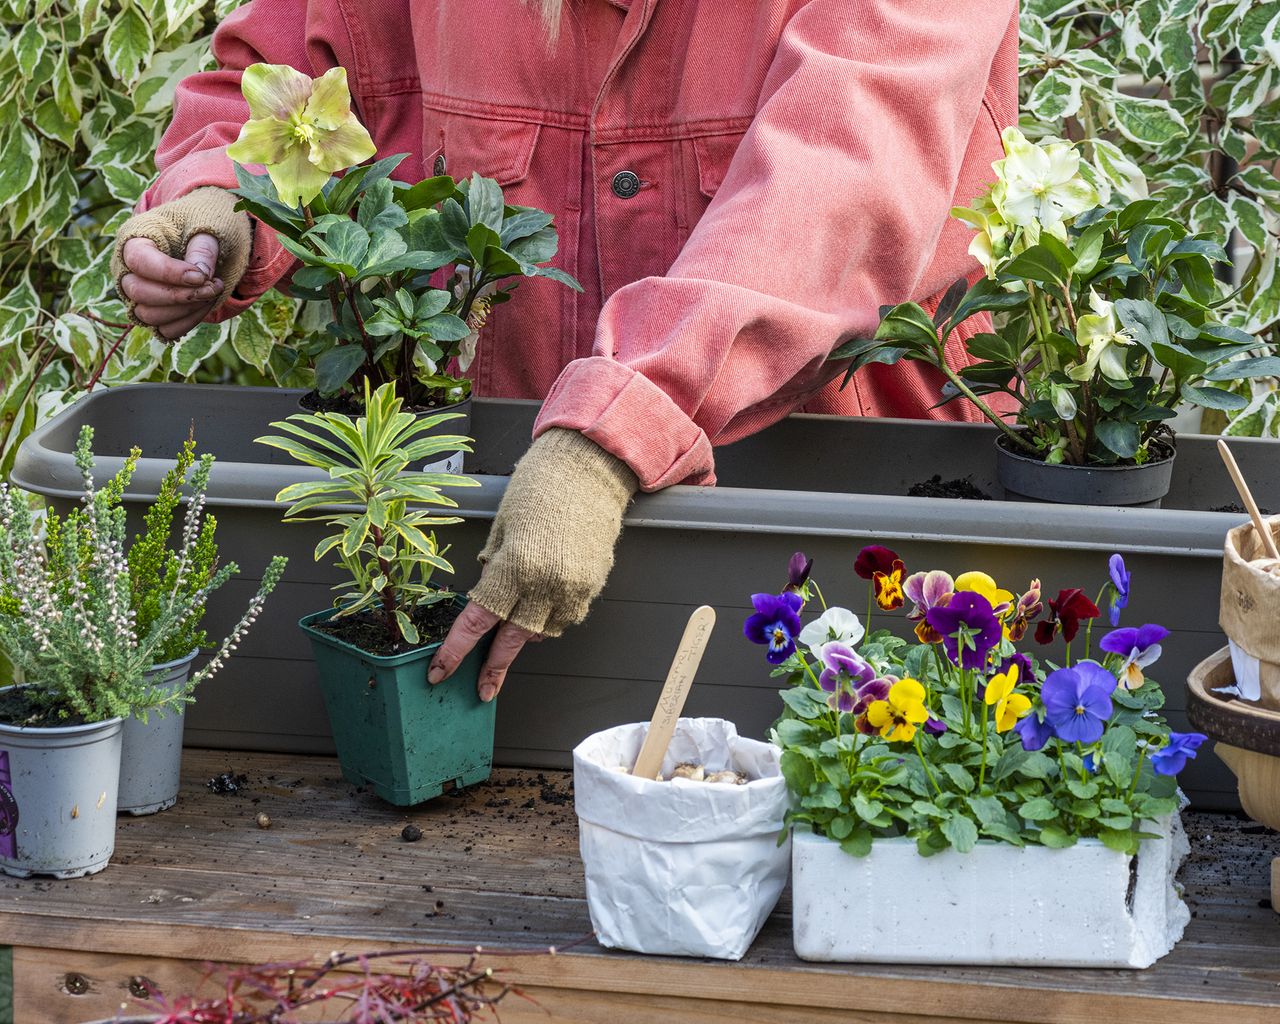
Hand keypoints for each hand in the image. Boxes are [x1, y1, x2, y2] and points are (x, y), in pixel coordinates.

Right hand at [111, 187, 251, 338]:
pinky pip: (164, 330)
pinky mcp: (152, 313)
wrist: (205, 237)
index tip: (200, 276)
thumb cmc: (201, 226)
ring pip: (148, 316)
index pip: (139, 261)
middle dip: (180, 295)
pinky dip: (188, 322)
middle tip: (212, 286)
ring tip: (211, 292)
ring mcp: (136, 294)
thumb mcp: (205, 226)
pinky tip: (205, 304)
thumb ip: (203, 247)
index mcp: (134, 238)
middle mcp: (127, 269)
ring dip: (185, 310)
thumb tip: (201, 275)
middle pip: (139, 292)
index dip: (169, 273)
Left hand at [425, 428, 638, 701]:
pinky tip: (543, 602)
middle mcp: (544, 584)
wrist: (589, 470)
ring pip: (542, 633)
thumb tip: (487, 594)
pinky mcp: (592, 586)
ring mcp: (572, 588)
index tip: (440, 672)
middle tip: (483, 689)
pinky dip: (551, 618)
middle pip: (513, 640)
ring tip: (515, 623)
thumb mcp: (502, 525)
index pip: (477, 620)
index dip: (456, 651)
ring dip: (524, 635)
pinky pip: (566, 617)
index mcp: (513, 566)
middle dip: (494, 667)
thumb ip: (493, 564)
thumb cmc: (539, 487)